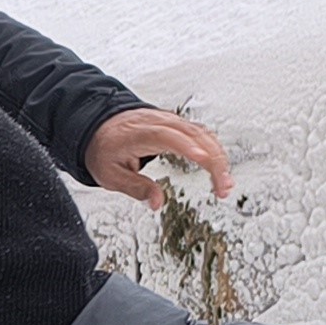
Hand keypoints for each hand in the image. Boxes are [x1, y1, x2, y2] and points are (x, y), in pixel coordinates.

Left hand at [85, 107, 230, 208]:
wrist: (100, 126)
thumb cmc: (105, 149)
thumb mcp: (110, 175)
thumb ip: (135, 188)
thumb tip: (157, 204)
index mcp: (138, 133)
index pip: (167, 136)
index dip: (187, 146)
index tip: (204, 160)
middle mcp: (157, 122)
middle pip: (193, 135)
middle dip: (213, 160)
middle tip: (223, 187)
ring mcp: (169, 121)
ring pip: (202, 133)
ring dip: (218, 157)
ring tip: (225, 184)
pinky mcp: (177, 124)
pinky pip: (201, 133)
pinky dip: (214, 150)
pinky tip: (220, 168)